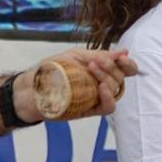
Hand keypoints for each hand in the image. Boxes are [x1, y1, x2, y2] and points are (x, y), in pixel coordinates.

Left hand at [13, 48, 140, 119]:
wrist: (32, 87)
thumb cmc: (52, 70)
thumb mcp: (76, 56)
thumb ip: (100, 55)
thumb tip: (123, 52)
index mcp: (101, 70)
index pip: (124, 69)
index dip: (129, 64)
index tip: (122, 58)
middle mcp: (102, 83)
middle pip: (121, 77)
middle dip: (111, 67)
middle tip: (95, 62)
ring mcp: (97, 97)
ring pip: (116, 90)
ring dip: (108, 78)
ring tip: (91, 69)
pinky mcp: (90, 110)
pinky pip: (108, 107)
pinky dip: (109, 97)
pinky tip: (101, 88)